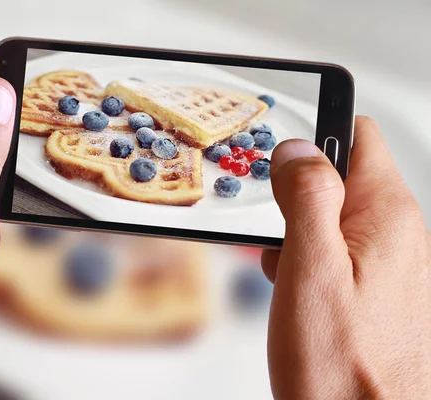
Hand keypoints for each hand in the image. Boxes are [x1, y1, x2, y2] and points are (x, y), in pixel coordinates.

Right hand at [262, 117, 430, 398]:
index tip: (278, 154)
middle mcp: (396, 234)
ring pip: (331, 216)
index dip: (313, 134)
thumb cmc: (343, 367)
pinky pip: (333, 250)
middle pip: (339, 176)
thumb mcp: (312, 269)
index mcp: (386, 217)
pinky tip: (290, 284)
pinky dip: (304, 256)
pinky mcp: (371, 287)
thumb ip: (307, 198)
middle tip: (269, 223)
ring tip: (279, 263)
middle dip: (294, 192)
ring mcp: (385, 262)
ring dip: (295, 229)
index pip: (357, 136)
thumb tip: (296, 149)